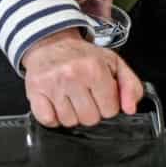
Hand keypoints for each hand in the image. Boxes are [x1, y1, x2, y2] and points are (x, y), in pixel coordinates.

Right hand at [20, 29, 142, 128]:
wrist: (50, 44)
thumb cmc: (82, 57)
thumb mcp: (113, 64)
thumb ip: (131, 85)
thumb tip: (130, 108)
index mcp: (95, 68)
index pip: (110, 110)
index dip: (107, 105)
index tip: (100, 95)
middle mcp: (72, 75)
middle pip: (90, 119)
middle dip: (90, 111)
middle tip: (85, 96)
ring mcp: (52, 84)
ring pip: (69, 122)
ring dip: (72, 115)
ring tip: (70, 98)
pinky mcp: (34, 91)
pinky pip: (48, 121)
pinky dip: (53, 117)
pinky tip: (57, 104)